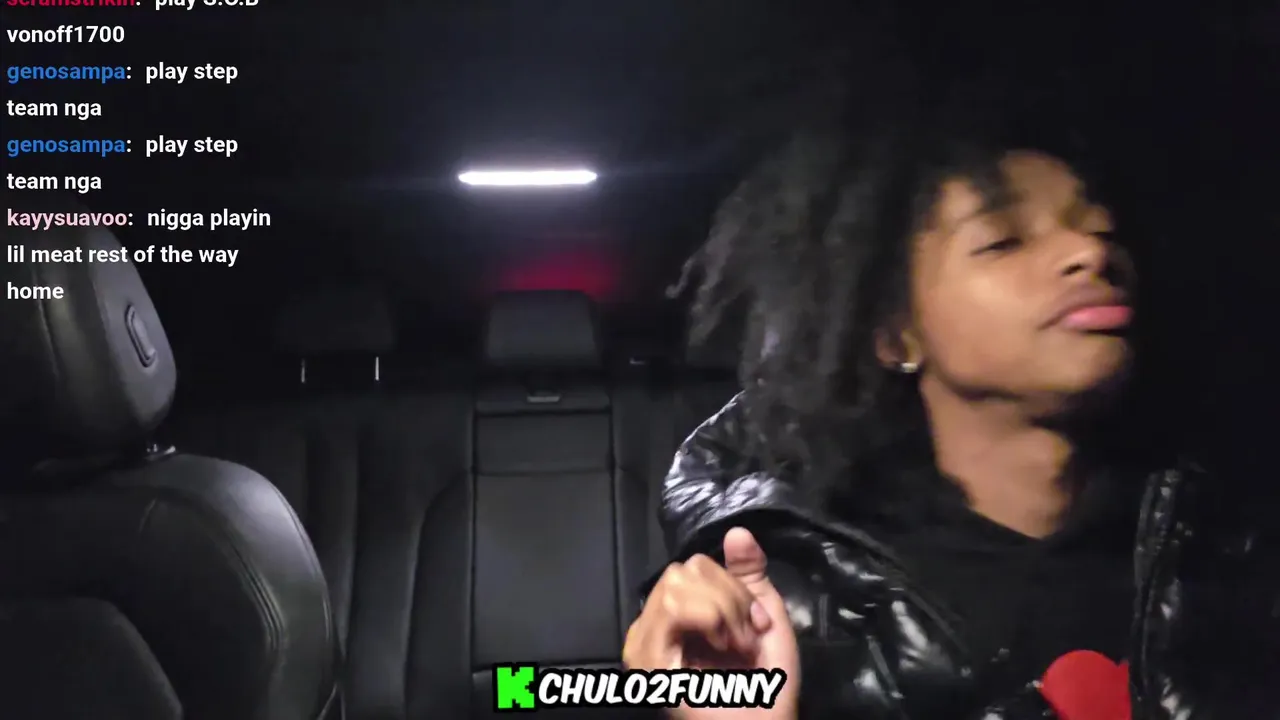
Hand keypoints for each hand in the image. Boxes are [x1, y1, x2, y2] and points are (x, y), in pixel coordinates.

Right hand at [623, 528, 799, 719]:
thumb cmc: (766, 683)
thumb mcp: (762, 615)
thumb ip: (748, 573)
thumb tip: (737, 531)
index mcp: (674, 615)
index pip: (692, 565)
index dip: (731, 586)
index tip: (754, 623)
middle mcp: (652, 626)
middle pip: (684, 570)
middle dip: (728, 598)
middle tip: (744, 636)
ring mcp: (644, 643)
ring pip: (677, 585)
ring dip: (720, 610)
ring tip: (733, 644)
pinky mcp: (647, 659)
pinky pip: (672, 609)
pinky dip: (708, 617)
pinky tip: (719, 644)